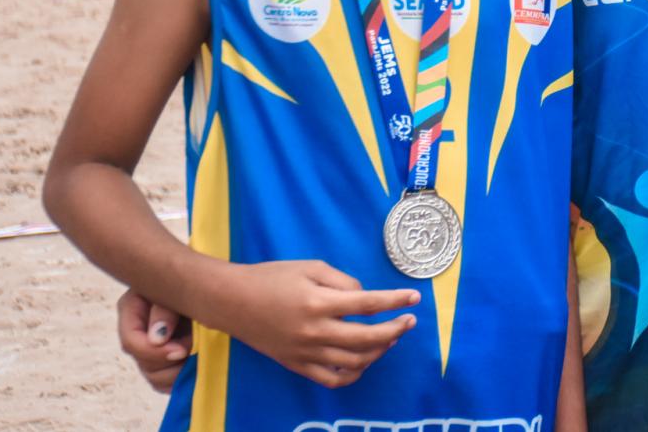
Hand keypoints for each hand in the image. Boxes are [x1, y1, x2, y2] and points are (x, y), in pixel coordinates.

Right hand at [118, 289, 191, 392]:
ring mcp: (147, 347)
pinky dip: (179, 380)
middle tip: (196, 348)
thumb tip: (157, 340)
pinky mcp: (161, 359)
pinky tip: (195, 367)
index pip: (131, 341)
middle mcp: (136, 330)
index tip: (182, 351)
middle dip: (170, 361)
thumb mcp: (177, 288)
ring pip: (153, 376)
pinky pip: (163, 382)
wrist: (209, 286)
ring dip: (177, 372)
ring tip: (198, 354)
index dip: (154, 352)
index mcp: (131, 309)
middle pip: (143, 362)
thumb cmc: (194, 281)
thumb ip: (164, 310)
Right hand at [202, 260, 419, 388]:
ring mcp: (305, 353)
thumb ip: (343, 282)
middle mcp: (315, 331)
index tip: (415, 297)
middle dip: (395, 329)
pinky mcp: (296, 365)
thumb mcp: (310, 267)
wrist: (232, 301)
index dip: (395, 301)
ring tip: (391, 337)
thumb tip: (365, 297)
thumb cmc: (272, 278)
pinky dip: (353, 374)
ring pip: (354, 362)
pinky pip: (332, 379)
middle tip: (409, 321)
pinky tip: (365, 361)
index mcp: (319, 302)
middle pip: (367, 338)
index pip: (368, 304)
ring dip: (379, 351)